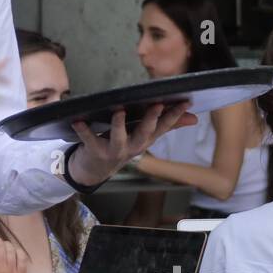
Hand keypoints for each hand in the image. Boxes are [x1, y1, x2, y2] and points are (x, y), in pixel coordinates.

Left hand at [67, 101, 194, 187]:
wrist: (95, 169)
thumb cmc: (122, 146)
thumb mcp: (145, 136)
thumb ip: (168, 125)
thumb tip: (194, 118)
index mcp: (145, 140)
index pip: (163, 127)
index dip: (174, 115)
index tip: (184, 102)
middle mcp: (133, 146)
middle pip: (145, 133)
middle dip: (151, 119)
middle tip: (157, 105)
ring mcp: (114, 150)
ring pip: (119, 137)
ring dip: (118, 124)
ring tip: (118, 111)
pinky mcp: (95, 151)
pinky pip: (89, 139)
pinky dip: (83, 130)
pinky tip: (79, 120)